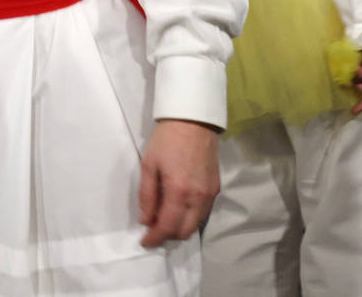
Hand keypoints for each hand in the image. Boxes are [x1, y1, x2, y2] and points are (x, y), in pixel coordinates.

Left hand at [139, 119, 219, 247]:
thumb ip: (147, 196)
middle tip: (153, 229)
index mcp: (179, 191)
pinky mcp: (216, 188)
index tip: (145, 242)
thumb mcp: (149, 165)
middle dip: (167, 235)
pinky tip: (178, 208)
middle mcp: (198, 197)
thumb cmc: (167, 140)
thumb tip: (146, 220)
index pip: (167, 227)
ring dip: (179, 227)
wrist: (194, 120)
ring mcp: (210, 194)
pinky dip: (190, 217)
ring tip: (164, 218)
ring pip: (195, 224)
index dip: (155, 238)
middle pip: (184, 232)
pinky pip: (203, 213)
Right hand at [351, 47, 361, 115]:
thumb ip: (351, 75)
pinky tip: (357, 67)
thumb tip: (345, 83)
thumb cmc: (359, 49)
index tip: (353, 112)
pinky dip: (360, 73)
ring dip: (359, 82)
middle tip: (355, 85)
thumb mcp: (353, 66)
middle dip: (361, 93)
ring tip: (354, 73)